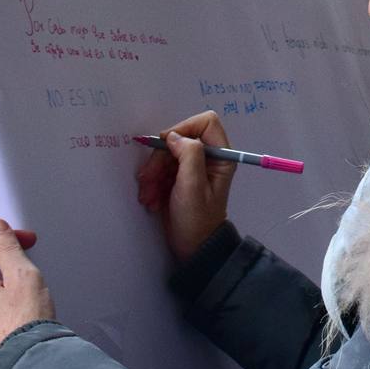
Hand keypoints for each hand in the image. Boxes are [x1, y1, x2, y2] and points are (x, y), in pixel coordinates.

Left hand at [0, 220, 54, 358]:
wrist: (30, 361)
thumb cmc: (27, 319)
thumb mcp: (22, 274)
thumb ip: (8, 248)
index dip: (2, 237)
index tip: (27, 239)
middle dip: (7, 258)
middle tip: (33, 258)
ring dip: (8, 281)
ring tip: (33, 284)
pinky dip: (9, 301)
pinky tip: (27, 307)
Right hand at [136, 111, 236, 263]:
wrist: (192, 246)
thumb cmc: (197, 219)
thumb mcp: (193, 186)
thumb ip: (189, 155)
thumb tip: (174, 136)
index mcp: (221, 156)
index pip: (206, 122)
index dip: (184, 129)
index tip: (168, 146)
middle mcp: (208, 157)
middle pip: (179, 139)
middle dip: (159, 159)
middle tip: (148, 180)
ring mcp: (192, 167)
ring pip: (165, 154)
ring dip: (152, 174)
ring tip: (148, 197)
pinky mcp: (177, 177)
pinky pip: (159, 169)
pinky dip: (152, 183)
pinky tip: (152, 200)